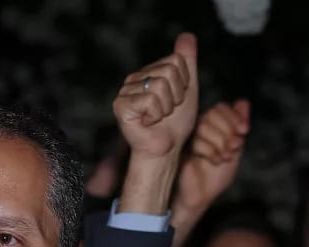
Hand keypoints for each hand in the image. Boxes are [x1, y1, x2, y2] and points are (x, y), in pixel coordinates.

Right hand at [114, 33, 199, 214]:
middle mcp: (133, 79)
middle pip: (168, 71)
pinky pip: (150, 100)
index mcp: (148, 72)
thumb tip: (186, 35)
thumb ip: (187, 62)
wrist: (165, 149)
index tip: (176, 99)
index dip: (183, 83)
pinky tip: (147, 123)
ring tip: (158, 117)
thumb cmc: (175, 124)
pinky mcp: (120, 106)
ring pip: (160, 85)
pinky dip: (155, 115)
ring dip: (166, 107)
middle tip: (167, 111)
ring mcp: (125, 92)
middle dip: (176, 95)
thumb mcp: (188, 88)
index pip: (176, 60)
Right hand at [177, 99, 249, 209]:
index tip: (244, 131)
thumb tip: (243, 102)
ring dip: (220, 142)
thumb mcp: (235, 149)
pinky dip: (210, 150)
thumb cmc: (216, 177)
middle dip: (228, 130)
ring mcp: (188, 138)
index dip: (234, 117)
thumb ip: (238, 126)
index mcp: (211, 127)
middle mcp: (198, 129)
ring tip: (224, 157)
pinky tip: (212, 161)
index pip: (222, 108)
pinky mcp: (180, 148)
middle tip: (234, 147)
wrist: (201, 197)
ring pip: (205, 124)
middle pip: (213, 112)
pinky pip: (197, 140)